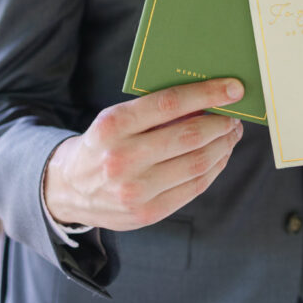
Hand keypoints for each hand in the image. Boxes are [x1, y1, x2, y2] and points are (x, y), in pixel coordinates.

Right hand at [44, 79, 244, 229]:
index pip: (170, 103)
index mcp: (113, 125)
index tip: (233, 88)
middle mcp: (122, 158)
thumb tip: (208, 100)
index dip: (207, 94)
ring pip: (197, 164)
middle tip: (234, 116)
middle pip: (190, 136)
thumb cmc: (103, 144)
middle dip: (221, 123)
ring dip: (222, 146)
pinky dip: (213, 169)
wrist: (68, 189)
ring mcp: (134, 191)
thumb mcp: (116, 119)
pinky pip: (193, 188)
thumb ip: (155, 111)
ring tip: (230, 134)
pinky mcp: (146, 214)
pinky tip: (219, 156)